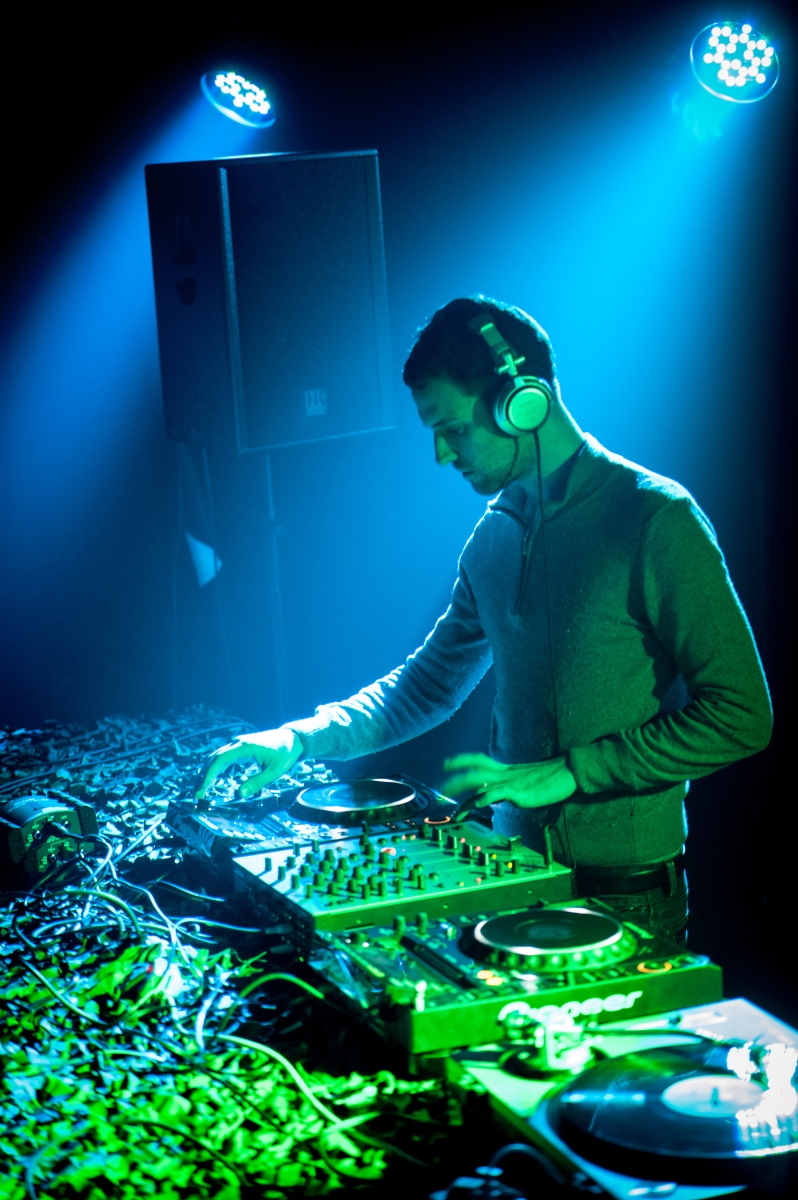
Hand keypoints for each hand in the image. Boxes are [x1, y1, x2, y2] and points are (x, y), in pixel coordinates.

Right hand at [195, 728, 303, 798]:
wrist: (291, 739)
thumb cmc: (285, 754)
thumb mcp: (274, 771)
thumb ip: (257, 782)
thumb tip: (240, 794)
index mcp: (244, 747)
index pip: (219, 760)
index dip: (208, 775)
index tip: (201, 789)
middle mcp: (238, 743)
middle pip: (214, 758)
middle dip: (203, 776)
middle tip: (196, 795)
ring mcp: (238, 744)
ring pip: (216, 757)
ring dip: (206, 773)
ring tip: (199, 790)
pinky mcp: (239, 748)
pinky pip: (222, 758)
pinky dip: (214, 769)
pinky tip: (210, 780)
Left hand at [443, 753, 576, 809]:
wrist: (569, 772)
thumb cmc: (551, 778)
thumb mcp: (526, 781)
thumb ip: (511, 787)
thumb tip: (500, 796)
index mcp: (506, 769)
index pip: (478, 760)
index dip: (461, 760)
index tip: (446, 762)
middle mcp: (504, 773)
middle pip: (473, 771)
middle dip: (454, 780)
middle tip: (439, 789)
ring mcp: (510, 781)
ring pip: (479, 784)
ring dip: (464, 800)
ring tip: (454, 814)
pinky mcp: (518, 791)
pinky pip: (494, 794)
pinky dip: (482, 800)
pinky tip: (474, 808)